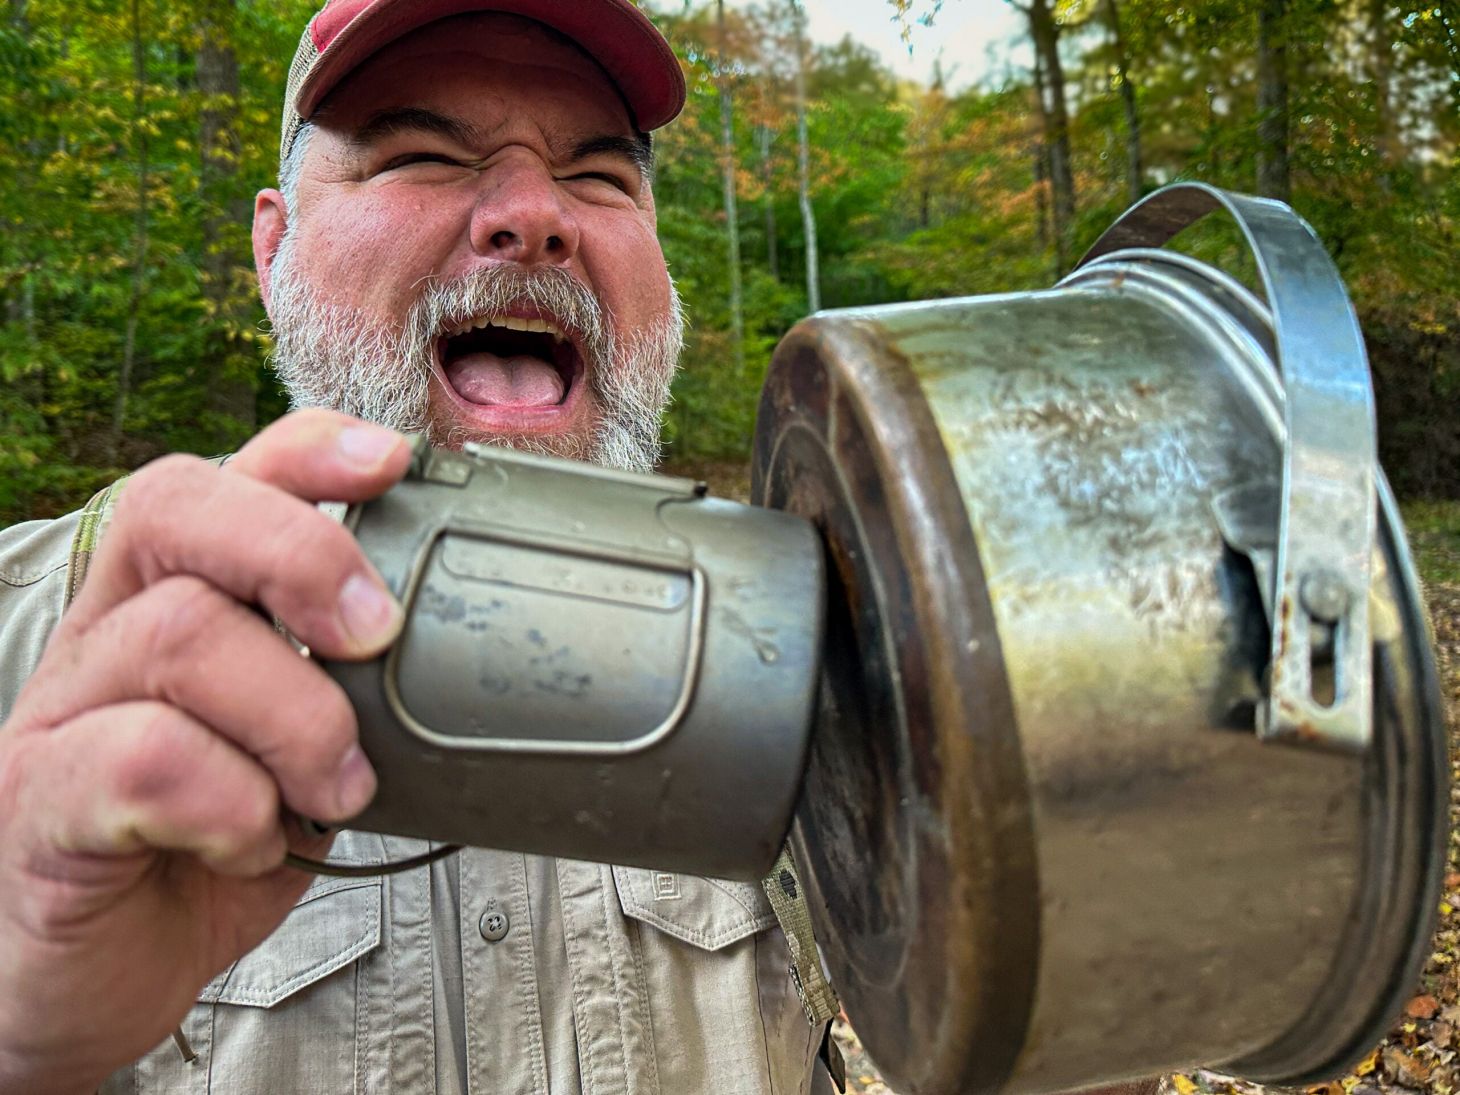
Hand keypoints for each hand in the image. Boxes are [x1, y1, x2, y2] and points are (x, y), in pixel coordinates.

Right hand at [0, 410, 411, 1092]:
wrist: (98, 973)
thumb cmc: (204, 848)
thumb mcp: (294, 747)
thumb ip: (342, 687)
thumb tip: (453, 646)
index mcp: (165, 602)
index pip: (216, 478)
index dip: (303, 450)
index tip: (393, 464)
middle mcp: (105, 634)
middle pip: (179, 512)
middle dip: (304, 556)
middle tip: (377, 640)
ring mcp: (61, 712)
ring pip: (180, 635)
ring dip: (297, 716)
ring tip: (336, 787)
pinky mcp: (42, 803)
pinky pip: (146, 761)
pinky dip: (235, 803)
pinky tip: (252, 840)